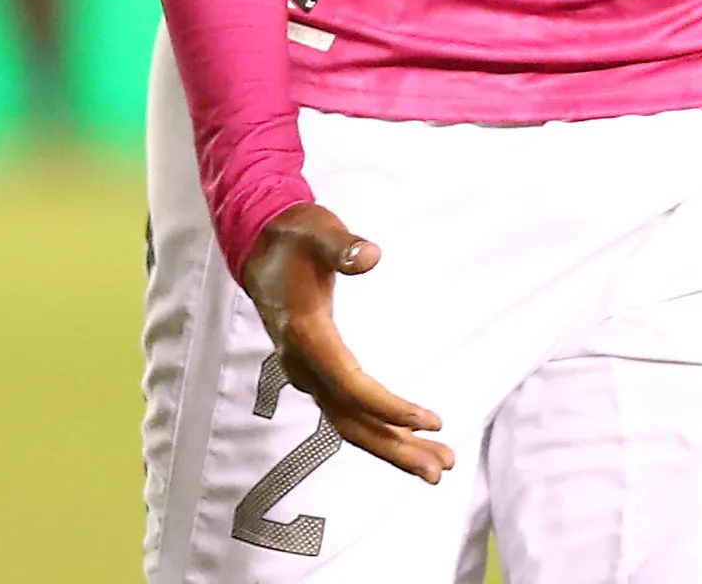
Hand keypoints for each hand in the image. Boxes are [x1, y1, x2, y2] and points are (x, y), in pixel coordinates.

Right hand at [237, 205, 453, 482]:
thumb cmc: (296, 236)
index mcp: (306, 335)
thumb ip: (341, 245)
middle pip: (350, 420)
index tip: (429, 420)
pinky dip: (379, 429)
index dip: (387, 406)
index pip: (349, 384)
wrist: (260, 245)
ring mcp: (307, 372)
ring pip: (350, 423)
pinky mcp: (316, 371)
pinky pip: (348, 410)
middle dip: (395, 448)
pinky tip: (408, 439)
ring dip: (392, 447)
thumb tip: (369, 255)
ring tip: (438, 466)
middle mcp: (303, 364)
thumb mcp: (319, 230)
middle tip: (441, 471)